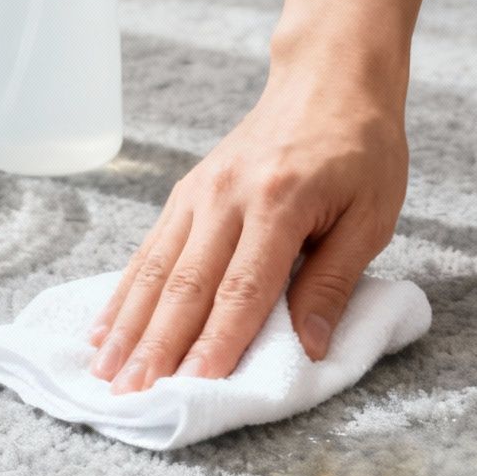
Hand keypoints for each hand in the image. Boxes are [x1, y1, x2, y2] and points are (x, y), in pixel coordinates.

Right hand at [90, 68, 408, 392]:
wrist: (329, 79)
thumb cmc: (361, 150)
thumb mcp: (371, 217)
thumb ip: (333, 282)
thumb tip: (307, 348)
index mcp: (280, 202)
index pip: (244, 288)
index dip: (218, 342)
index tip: (196, 386)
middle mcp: (227, 196)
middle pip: (187, 284)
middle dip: (158, 346)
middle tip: (133, 396)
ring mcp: (199, 192)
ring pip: (157, 269)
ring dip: (128, 326)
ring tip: (106, 374)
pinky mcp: (186, 192)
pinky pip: (150, 249)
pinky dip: (125, 293)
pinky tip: (105, 328)